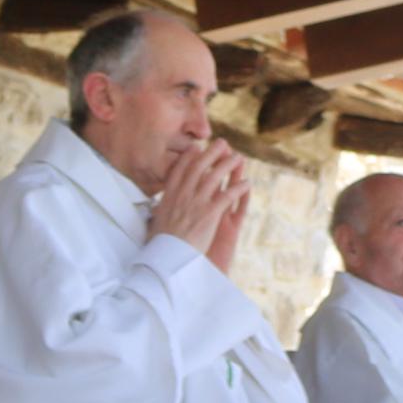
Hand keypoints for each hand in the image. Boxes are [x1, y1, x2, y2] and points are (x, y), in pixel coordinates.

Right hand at [147, 137, 247, 271]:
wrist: (167, 259)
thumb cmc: (160, 245)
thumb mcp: (155, 222)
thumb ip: (160, 211)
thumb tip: (156, 209)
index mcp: (169, 196)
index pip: (180, 170)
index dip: (189, 157)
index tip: (196, 147)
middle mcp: (183, 195)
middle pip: (199, 167)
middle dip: (212, 153)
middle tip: (222, 143)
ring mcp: (196, 203)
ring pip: (215, 177)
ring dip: (228, 165)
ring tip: (239, 158)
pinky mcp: (209, 215)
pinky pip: (227, 196)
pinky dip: (238, 188)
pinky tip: (247, 183)